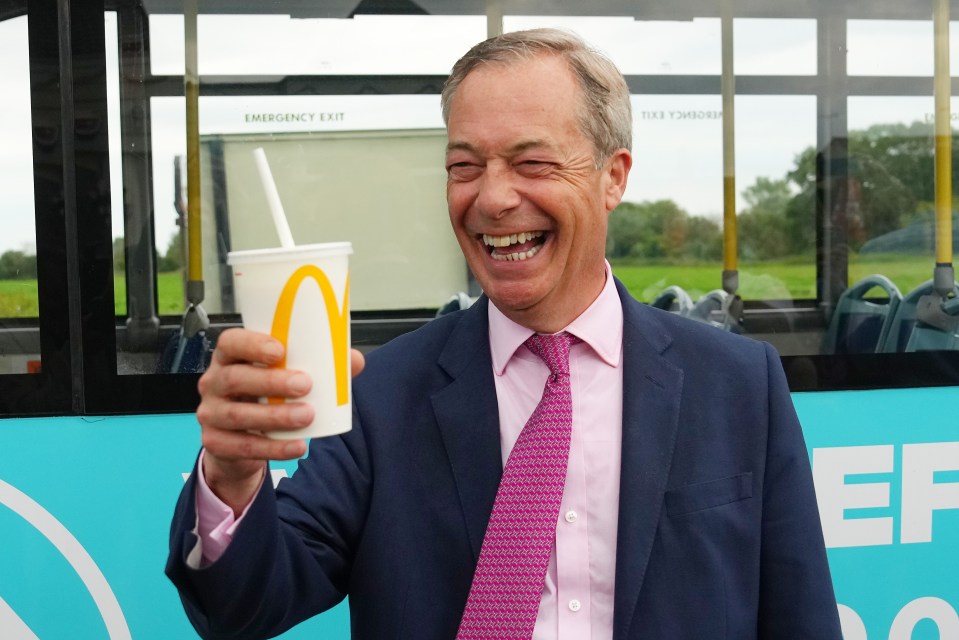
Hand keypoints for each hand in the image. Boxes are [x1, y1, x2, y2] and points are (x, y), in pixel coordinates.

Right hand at [196, 327, 365, 512]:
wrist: (241, 440)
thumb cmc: (265, 397)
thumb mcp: (285, 378)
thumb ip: (319, 367)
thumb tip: (354, 361)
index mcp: (230, 358)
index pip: (230, 342)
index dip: (252, 344)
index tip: (280, 350)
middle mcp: (214, 383)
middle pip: (235, 378)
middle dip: (271, 382)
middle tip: (305, 384)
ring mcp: (211, 414)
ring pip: (238, 414)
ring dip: (276, 416)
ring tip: (307, 416)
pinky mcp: (216, 443)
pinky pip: (244, 446)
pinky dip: (274, 448)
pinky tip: (298, 446)